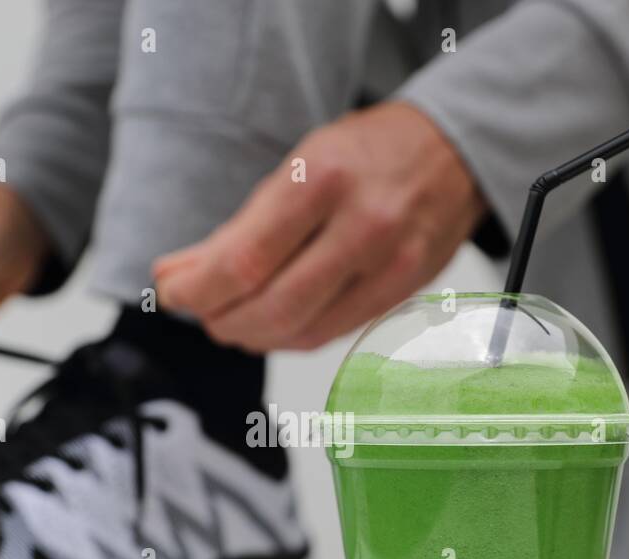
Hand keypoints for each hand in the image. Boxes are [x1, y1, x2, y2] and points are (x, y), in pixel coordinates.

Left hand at [153, 101, 486, 352]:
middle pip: (272, 307)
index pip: (244, 260)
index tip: (172, 290)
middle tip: (199, 311)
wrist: (456, 151)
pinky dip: (290, 337)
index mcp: (323, 180)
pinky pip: (332, 335)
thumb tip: (185, 272)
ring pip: (302, 332)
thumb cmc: (370, 152)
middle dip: (221, 319)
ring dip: (252, 335)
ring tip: (228, 320)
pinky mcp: (403, 294)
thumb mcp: (300, 164)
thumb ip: (245, 225)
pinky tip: (270, 325)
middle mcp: (362, 226)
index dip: (198, 289)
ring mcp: (389, 266)